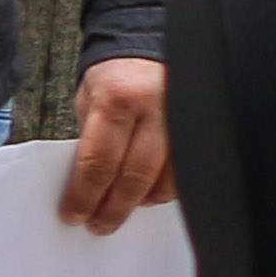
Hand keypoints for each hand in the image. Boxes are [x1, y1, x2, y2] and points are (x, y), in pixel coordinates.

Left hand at [66, 59, 176, 235]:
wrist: (149, 51)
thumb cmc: (116, 76)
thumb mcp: (89, 100)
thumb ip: (90, 139)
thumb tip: (84, 184)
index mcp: (119, 99)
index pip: (99, 160)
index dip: (85, 194)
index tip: (73, 214)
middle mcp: (156, 111)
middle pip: (135, 176)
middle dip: (114, 207)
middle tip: (98, 225)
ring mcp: (185, 121)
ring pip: (167, 179)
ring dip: (142, 202)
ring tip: (120, 210)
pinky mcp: (201, 130)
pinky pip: (186, 173)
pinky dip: (166, 189)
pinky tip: (147, 194)